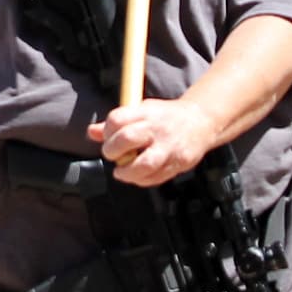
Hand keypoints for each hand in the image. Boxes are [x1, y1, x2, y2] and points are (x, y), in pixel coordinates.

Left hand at [92, 96, 212, 186]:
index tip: (108, 138)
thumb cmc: (164, 118)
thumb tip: (91, 132)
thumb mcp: (142, 111)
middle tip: (112, 155)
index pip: (117, 119)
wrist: (201, 121)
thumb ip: (117, 123)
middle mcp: (157, 128)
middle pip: (127, 139)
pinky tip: (139, 176)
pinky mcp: (180, 162)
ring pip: (144, 164)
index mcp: (146, 112)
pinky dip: (143, 180)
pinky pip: (157, 177)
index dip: (107, 131)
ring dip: (127, 172)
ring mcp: (170, 146)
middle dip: (113, 151)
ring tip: (122, 172)